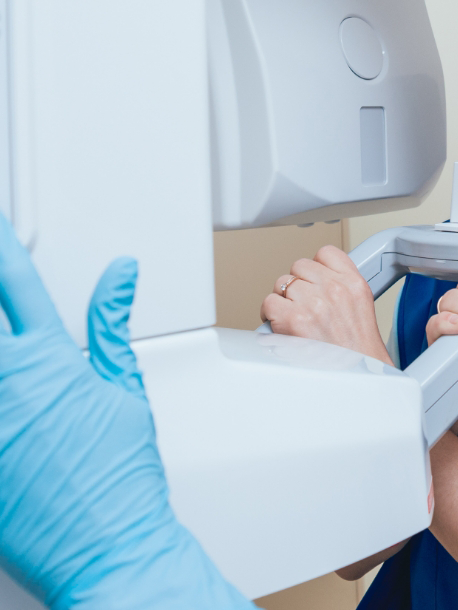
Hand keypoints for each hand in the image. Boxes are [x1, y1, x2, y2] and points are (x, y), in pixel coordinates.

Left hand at [0, 215, 250, 609]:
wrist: (109, 544)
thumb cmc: (121, 474)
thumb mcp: (124, 387)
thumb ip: (110, 324)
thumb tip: (118, 274)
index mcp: (51, 361)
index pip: (20, 286)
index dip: (5, 251)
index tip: (0, 232)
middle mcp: (8, 386)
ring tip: (4, 355)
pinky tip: (2, 400)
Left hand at [262, 245, 391, 364]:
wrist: (356, 375)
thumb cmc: (357, 350)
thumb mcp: (361, 306)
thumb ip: (342, 286)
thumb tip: (316, 280)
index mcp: (353, 283)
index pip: (326, 253)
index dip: (316, 267)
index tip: (314, 279)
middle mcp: (334, 288)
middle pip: (300, 266)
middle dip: (298, 284)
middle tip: (302, 303)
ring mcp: (313, 302)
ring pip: (282, 282)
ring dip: (283, 299)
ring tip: (292, 316)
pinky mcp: (293, 319)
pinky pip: (269, 302)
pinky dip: (270, 314)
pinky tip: (280, 324)